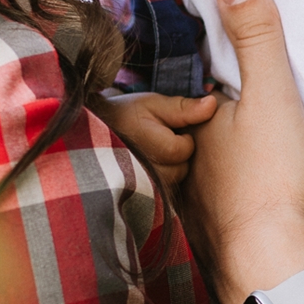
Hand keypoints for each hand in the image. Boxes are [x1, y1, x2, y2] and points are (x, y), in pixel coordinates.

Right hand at [94, 91, 217, 189]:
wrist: (91, 133)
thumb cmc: (124, 116)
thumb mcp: (152, 104)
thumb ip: (183, 108)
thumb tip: (212, 104)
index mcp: (150, 147)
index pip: (183, 150)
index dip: (182, 138)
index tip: (167, 130)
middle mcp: (145, 173)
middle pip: (181, 169)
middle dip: (177, 155)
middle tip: (158, 140)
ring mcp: (141, 190)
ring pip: (174, 182)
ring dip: (170, 168)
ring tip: (151, 152)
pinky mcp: (140, 199)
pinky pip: (165, 193)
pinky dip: (163, 180)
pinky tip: (150, 166)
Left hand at [182, 0, 303, 303]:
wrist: (274, 266)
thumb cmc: (272, 181)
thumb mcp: (272, 98)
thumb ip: (255, 39)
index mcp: (182, 130)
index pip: (165, 103)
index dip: (186, 101)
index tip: (214, 106)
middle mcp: (168, 170)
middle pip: (160, 144)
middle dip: (179, 137)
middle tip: (216, 139)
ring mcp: (179, 209)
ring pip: (169, 180)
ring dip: (187, 172)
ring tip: (224, 172)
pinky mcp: (196, 243)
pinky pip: (185, 215)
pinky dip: (200, 209)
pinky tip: (228, 212)